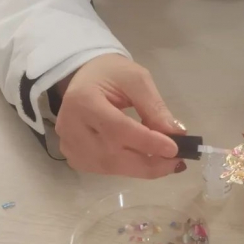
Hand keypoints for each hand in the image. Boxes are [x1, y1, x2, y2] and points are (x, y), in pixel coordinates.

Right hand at [54, 53, 186, 176]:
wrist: (85, 77)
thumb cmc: (112, 74)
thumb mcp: (137, 80)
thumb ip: (154, 106)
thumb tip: (176, 134)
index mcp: (83, 101)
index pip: (117, 129)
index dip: (147, 142)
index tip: (175, 149)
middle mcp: (70, 127)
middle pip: (111, 155)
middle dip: (148, 163)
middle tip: (176, 163)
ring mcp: (68, 145)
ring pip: (109, 167)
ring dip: (140, 168)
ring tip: (165, 163)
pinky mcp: (73, 156)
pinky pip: (103, 170)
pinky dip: (127, 168)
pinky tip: (144, 160)